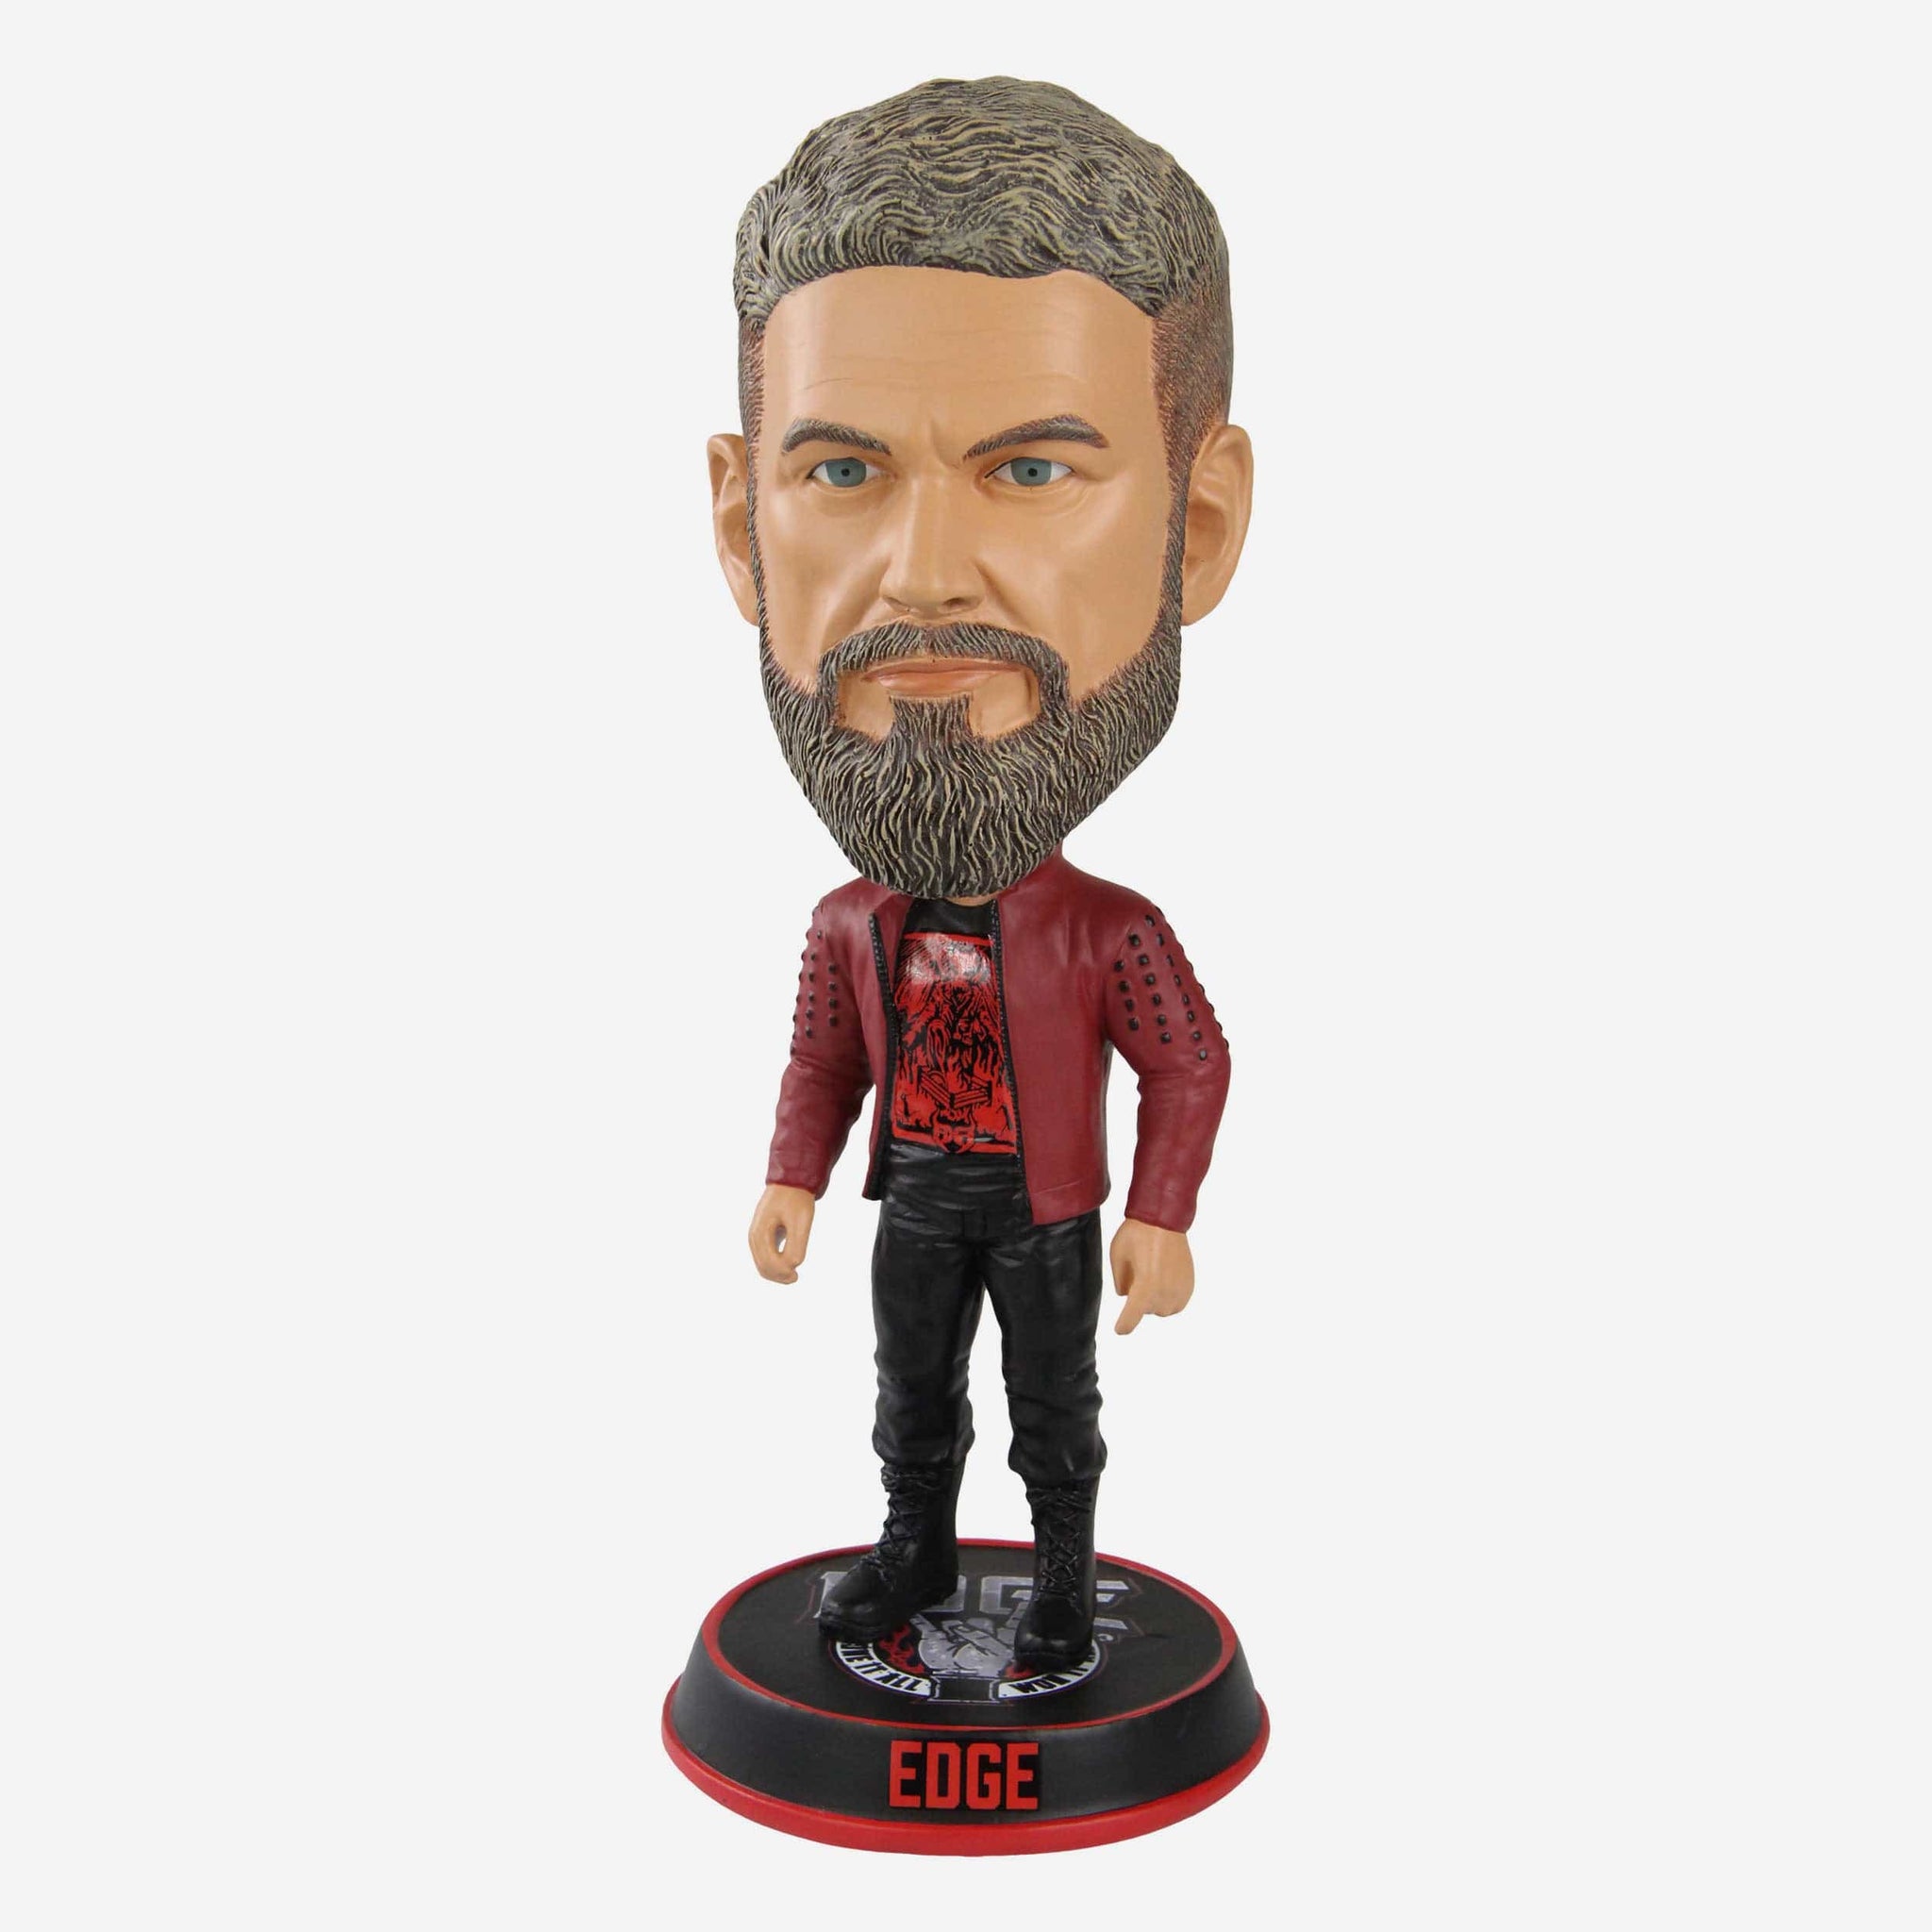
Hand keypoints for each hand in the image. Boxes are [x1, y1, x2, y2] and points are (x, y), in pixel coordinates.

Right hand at [748, 1184, 816, 1282]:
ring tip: (793, 1275)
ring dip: (777, 1273)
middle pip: (762, 1267)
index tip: (797, 1274)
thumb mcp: (800, 1222)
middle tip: (796, 1277)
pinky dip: (775, 1265)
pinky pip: (765, 1257)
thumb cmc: (796, 1200)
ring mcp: (757, 1236)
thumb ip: (796, 1245)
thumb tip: (792, 1266)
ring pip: (762, 1264)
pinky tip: (788, 1264)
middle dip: (779, 1276)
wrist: (791, 1180)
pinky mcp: (763, 1235)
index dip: (782, 1273)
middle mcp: (754, 1237)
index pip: (768, 1264)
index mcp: (760, 1233)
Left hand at [1110, 1218, 1194, 1334]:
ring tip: (1152, 1274)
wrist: (1165, 1220)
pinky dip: (1168, 1296)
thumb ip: (1120, 1283)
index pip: (1131, 1318)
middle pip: (1146, 1310)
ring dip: (1155, 1299)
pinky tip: (1163, 1278)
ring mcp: (1180, 1290)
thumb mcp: (1117, 1257)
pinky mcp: (1189, 1285)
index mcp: (1145, 1287)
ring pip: (1162, 1309)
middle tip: (1139, 1273)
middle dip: (1140, 1298)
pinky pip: (1176, 1302)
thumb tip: (1127, 1295)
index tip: (1120, 1329)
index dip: (1124, 1325)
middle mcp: (1165, 1293)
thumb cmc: (1137, 1234)